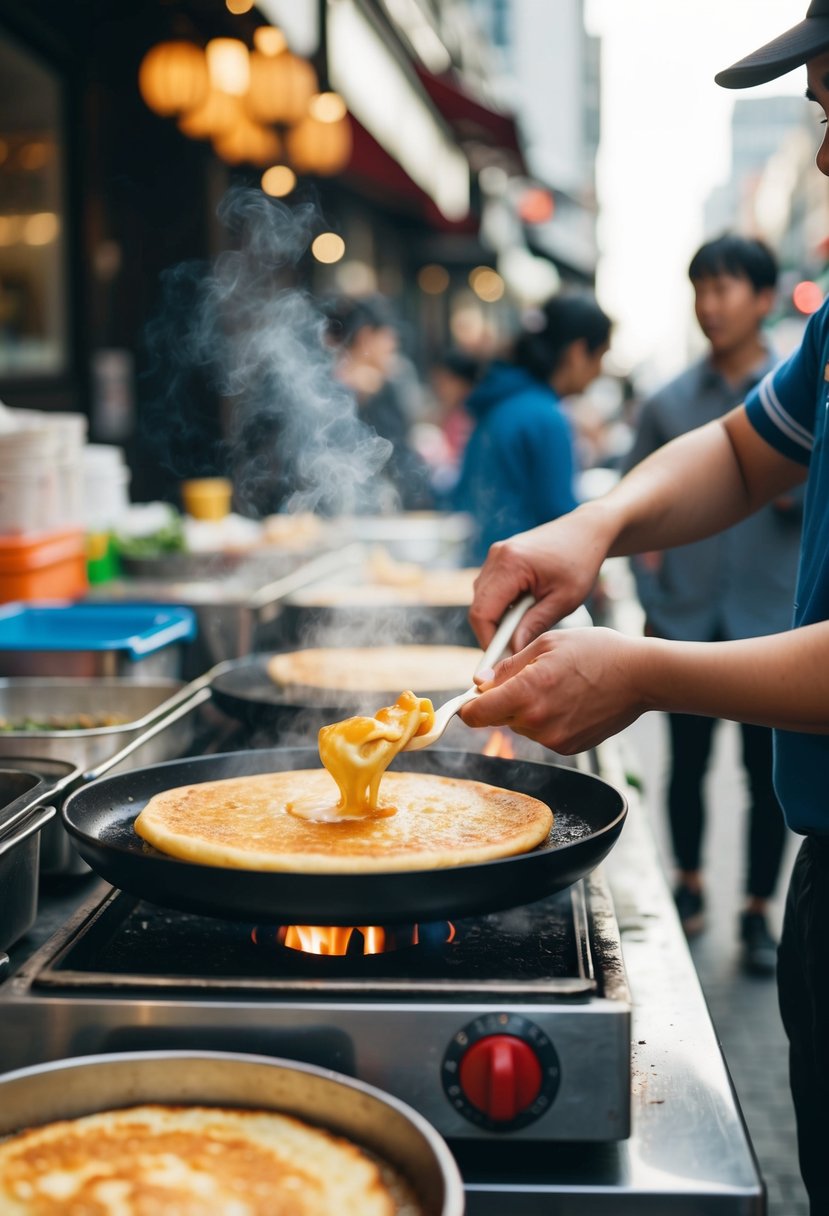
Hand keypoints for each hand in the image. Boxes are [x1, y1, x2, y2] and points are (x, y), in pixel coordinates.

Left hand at [460, 627, 649, 753]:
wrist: (641, 677)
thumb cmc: (596, 652)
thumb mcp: (547, 644)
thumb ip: (508, 666)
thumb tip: (480, 681)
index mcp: (526, 693)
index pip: (476, 713)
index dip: (468, 706)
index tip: (469, 699)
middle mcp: (536, 722)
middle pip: (498, 718)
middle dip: (503, 700)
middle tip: (531, 677)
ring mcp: (553, 739)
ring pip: (520, 725)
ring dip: (527, 709)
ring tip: (558, 685)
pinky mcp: (568, 748)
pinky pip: (543, 733)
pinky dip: (547, 719)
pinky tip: (570, 700)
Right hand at [469, 506, 614, 651]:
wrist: (586, 530)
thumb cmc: (580, 562)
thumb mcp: (564, 599)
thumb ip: (535, 624)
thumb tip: (513, 651)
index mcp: (511, 565)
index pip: (482, 613)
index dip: (488, 641)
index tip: (502, 662)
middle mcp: (497, 557)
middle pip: (478, 607)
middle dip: (492, 633)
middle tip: (513, 653)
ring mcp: (496, 555)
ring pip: (482, 599)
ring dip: (497, 620)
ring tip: (523, 631)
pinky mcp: (500, 557)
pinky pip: (491, 589)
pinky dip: (501, 606)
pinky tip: (523, 614)